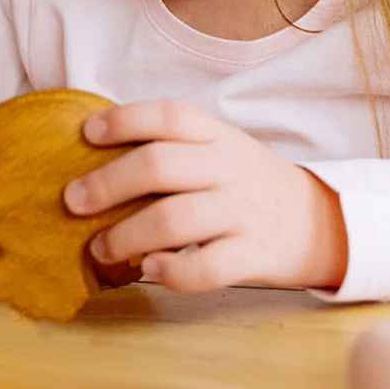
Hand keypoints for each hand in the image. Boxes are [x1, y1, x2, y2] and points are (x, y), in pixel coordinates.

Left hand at [62, 101, 348, 292]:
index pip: (168, 117)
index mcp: (215, 135)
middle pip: (159, 166)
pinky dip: (172, 271)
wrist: (317, 222)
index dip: (124, 121)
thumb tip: (89, 151)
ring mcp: (243, 212)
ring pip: (175, 219)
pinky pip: (209, 268)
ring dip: (126, 235)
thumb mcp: (214, 148)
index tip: (87, 133)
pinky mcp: (254, 256)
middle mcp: (229, 167)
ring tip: (99, 248)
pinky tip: (147, 269)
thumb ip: (167, 146)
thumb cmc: (241, 182)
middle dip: (107, 183)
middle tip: (72, 201)